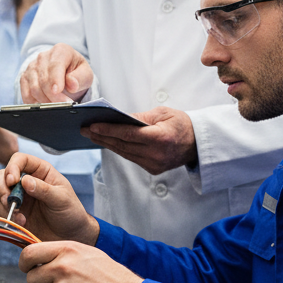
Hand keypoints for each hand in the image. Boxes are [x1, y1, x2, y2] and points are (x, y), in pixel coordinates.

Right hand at [0, 152, 99, 245]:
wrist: (69, 236)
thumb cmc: (70, 213)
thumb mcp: (62, 199)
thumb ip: (44, 189)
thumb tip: (24, 181)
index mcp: (40, 171)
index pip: (19, 159)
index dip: (12, 167)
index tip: (12, 181)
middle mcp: (25, 182)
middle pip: (1, 176)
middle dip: (1, 188)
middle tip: (8, 201)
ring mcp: (17, 198)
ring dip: (2, 205)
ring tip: (20, 218)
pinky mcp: (11, 213)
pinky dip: (1, 217)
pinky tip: (17, 224)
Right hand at [19, 44, 93, 102]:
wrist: (67, 74)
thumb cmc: (77, 73)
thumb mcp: (86, 74)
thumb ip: (80, 78)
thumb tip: (72, 84)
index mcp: (61, 51)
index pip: (55, 65)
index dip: (55, 79)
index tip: (57, 91)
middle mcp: (43, 56)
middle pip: (44, 80)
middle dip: (53, 96)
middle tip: (64, 105)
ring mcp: (32, 67)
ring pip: (34, 88)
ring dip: (45, 101)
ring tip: (57, 106)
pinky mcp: (25, 78)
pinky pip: (26, 94)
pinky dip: (35, 103)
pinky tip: (45, 106)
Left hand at [82, 107, 196, 174]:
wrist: (198, 143)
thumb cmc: (181, 124)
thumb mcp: (163, 113)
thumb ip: (140, 118)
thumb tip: (119, 119)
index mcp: (161, 138)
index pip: (128, 134)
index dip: (108, 130)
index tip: (92, 126)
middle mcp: (157, 154)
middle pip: (122, 145)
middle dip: (102, 136)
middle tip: (85, 129)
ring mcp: (154, 164)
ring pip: (124, 153)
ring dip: (107, 144)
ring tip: (92, 135)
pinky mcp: (153, 169)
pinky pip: (131, 158)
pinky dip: (119, 149)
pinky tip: (108, 142)